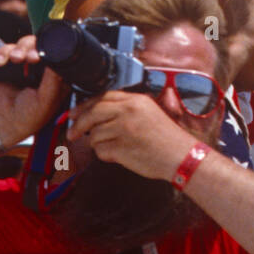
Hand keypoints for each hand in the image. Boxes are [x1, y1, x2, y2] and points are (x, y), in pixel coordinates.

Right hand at [0, 37, 66, 147]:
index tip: (44, 55)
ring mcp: (24, 64)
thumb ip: (53, 82)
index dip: (52, 51)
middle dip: (33, 48)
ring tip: (14, 58)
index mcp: (56, 77)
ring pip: (24, 44)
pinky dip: (2, 53)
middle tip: (30, 57)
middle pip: (40, 45)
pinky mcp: (7, 63)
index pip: (58, 55)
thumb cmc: (28, 117)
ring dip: (19, 49)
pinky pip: (6, 50)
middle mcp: (41, 68)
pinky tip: (0, 62)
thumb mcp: (45, 102)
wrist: (0, 123)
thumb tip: (59, 59)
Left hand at [68, 91, 196, 180]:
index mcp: (135, 100)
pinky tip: (118, 155)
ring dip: (99, 143)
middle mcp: (128, 112)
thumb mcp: (149, 111)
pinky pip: (100, 151)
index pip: (102, 97)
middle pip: (92, 113)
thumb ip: (126, 108)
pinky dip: (105, 155)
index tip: (74, 114)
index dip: (84, 106)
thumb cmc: (166, 137)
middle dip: (78, 124)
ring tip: (115, 147)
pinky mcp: (121, 148)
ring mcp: (124, 130)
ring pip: (95, 135)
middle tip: (72, 133)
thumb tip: (96, 113)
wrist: (181, 156)